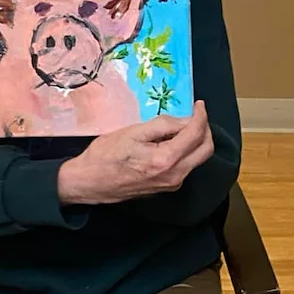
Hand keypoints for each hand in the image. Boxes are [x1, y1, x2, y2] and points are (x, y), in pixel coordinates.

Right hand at [56, 102, 214, 204]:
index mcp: (166, 160)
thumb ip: (163, 125)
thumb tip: (186, 119)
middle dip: (205, 129)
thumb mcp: (133, 132)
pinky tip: (172, 141)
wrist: (88, 183)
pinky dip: (186, 151)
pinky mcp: (167, 188)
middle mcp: (175, 176)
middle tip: (195, 114)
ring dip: (196, 140)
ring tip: (182, 125)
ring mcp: (172, 185)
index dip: (201, 116)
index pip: (196, 135)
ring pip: (197, 159)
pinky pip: (186, 166)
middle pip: (205, 150)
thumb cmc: (105, 155)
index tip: (198, 104)